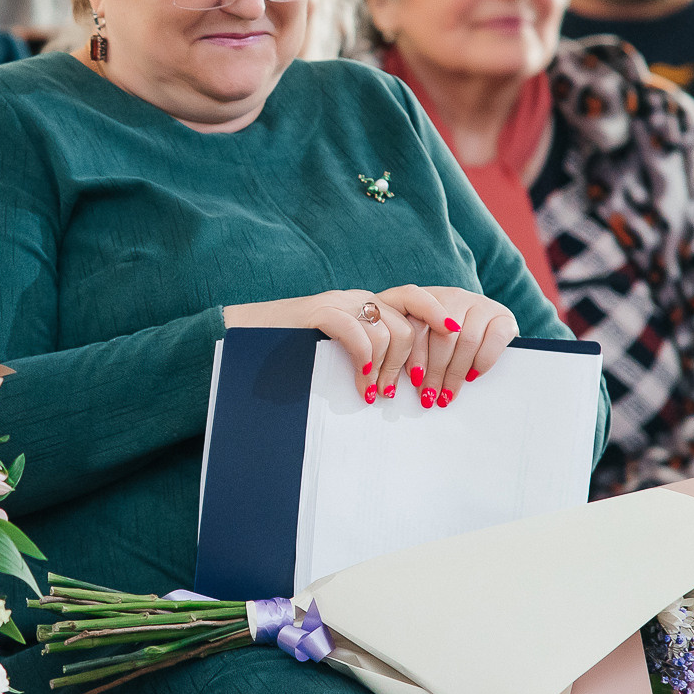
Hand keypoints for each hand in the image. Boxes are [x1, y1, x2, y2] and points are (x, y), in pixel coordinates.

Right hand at [225, 285, 474, 403]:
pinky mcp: (318, 313)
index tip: (453, 359)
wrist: (241, 338)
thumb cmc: (291, 354)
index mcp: (367, 305)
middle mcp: (357, 299)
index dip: (440, 324)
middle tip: (407, 394)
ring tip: (375, 395)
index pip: (418, 301)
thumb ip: (370, 357)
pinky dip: (365, 361)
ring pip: (388, 331)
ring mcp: (337, 303)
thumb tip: (405, 387)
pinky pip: (356, 332)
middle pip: (409, 324)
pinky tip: (362, 384)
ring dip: (388, 370)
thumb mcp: (340, 354)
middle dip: (413, 363)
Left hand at [399, 286, 519, 407]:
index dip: (416, 355)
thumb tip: (408, 380)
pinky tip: (472, 376)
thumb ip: (413, 347)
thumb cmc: (444, 334)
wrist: (484, 323)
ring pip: (467, 341)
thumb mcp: (423, 334)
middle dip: (436, 372)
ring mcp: (482, 304)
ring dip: (456, 372)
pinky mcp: (504, 317)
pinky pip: (494, 340)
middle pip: (444, 338)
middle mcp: (455, 296)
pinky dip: (482, 361)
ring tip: (448, 393)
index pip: (418, 326)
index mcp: (428, 298)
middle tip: (430, 394)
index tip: (415, 378)